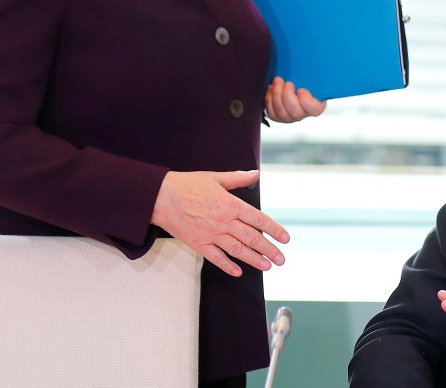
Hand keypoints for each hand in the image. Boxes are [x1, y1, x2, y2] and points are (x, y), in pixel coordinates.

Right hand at [150, 169, 288, 276]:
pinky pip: (217, 258)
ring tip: (267, 267)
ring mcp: (211, 234)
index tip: (285, 238)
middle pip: (252, 238)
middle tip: (281, 259)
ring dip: (255, 260)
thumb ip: (237, 178)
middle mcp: (224, 221)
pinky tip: (239, 272)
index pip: (259, 219)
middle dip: (269, 250)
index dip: (274, 229)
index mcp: (230, 204)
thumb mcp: (215, 177)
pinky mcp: (198, 243)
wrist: (160, 196)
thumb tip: (255, 174)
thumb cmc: (187, 184)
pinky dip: (228, 266)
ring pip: (238, 250)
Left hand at [265, 76, 326, 121]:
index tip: (301, 89)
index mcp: (317, 104)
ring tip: (277, 81)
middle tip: (287, 83)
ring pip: (281, 113)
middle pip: (295, 113)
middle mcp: (303, 113)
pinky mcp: (277, 116)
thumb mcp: (312, 74)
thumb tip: (318, 61)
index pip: (314, 109)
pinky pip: (271, 113)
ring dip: (277, 95)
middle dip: (287, 96)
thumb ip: (315, 73)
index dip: (306, 101)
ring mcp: (290, 117)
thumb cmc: (304, 76)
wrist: (292, 78)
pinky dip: (269, 99)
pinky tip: (271, 88)